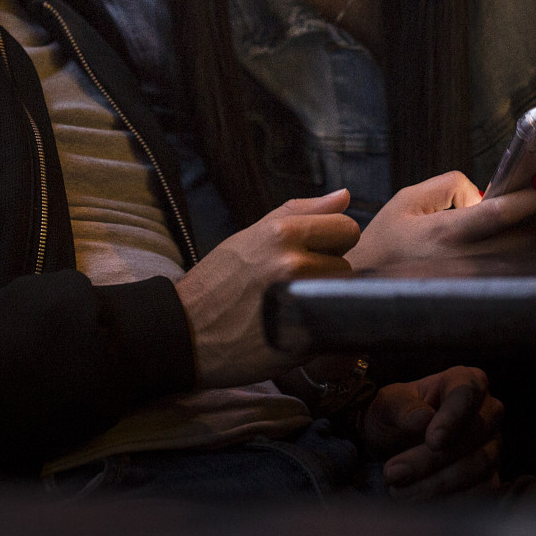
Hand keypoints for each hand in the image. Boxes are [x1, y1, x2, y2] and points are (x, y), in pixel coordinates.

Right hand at [175, 189, 358, 387]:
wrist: (188, 333)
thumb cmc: (219, 280)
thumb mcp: (252, 235)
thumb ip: (300, 212)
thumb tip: (346, 195)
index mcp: (281, 234)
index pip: (347, 228)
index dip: (332, 241)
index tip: (310, 252)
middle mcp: (294, 264)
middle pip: (347, 263)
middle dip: (326, 272)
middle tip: (295, 283)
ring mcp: (300, 303)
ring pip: (342, 295)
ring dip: (324, 300)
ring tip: (292, 305)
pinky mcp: (305, 340)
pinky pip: (336, 326)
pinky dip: (323, 328)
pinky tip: (295, 328)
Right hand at [346, 171, 535, 270]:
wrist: (368, 285)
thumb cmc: (386, 241)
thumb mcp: (407, 200)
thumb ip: (449, 185)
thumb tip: (485, 194)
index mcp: (442, 233)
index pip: (497, 214)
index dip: (526, 199)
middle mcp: (463, 261)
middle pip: (521, 238)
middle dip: (535, 217)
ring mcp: (473, 283)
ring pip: (523, 257)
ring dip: (532, 236)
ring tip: (532, 219)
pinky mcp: (479, 294)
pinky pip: (515, 273)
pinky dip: (523, 254)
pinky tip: (518, 241)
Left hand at [362, 366, 502, 497]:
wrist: (395, 444)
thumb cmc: (396, 414)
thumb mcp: (388, 403)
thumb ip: (402, 407)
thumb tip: (423, 419)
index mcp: (467, 381)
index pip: (467, 392)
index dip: (453, 417)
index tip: (433, 440)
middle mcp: (489, 412)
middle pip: (471, 435)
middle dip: (431, 459)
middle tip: (393, 473)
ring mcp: (493, 447)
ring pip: (476, 468)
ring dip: (435, 484)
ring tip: (398, 492)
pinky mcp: (490, 478)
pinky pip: (479, 494)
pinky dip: (449, 503)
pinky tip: (419, 506)